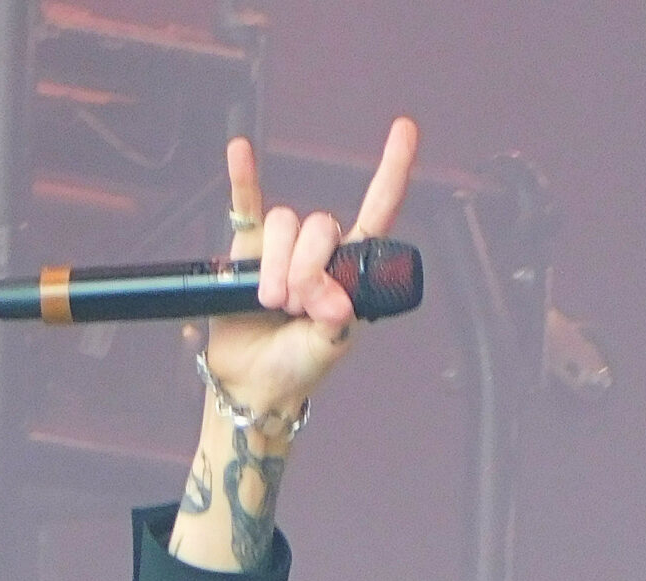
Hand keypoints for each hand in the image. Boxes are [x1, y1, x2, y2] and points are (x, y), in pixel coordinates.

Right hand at [201, 117, 418, 418]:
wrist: (255, 383)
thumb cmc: (299, 366)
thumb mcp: (330, 347)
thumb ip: (335, 318)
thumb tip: (328, 297)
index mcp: (351, 270)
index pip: (378, 213)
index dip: (392, 173)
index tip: (405, 130)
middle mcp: (320, 252)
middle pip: (320, 225)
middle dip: (308, 269)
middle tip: (298, 308)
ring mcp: (282, 248)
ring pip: (285, 223)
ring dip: (277, 266)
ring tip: (271, 303)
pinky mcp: (247, 248)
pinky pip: (247, 204)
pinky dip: (244, 177)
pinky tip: (240, 151)